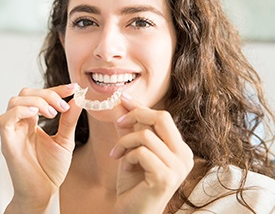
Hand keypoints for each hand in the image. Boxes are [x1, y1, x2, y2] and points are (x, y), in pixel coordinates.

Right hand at [0, 84, 81, 212]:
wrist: (44, 192)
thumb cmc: (51, 168)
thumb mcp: (65, 140)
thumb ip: (69, 120)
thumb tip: (78, 99)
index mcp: (33, 121)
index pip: (40, 95)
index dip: (56, 89)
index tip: (74, 88)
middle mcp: (21, 123)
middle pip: (26, 93)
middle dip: (48, 93)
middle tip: (63, 106)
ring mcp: (13, 132)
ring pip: (15, 101)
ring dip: (38, 101)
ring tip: (53, 113)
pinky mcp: (7, 142)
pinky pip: (6, 119)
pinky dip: (22, 111)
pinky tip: (38, 116)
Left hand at [110, 93, 193, 213]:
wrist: (132, 212)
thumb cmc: (134, 182)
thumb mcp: (131, 149)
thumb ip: (129, 128)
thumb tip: (120, 104)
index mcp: (179, 147)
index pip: (162, 117)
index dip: (141, 106)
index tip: (123, 98)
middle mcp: (184, 155)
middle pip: (162, 117)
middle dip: (136, 114)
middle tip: (119, 122)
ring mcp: (178, 167)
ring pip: (146, 135)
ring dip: (125, 142)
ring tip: (117, 154)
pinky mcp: (166, 177)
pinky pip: (141, 152)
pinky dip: (127, 156)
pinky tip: (124, 167)